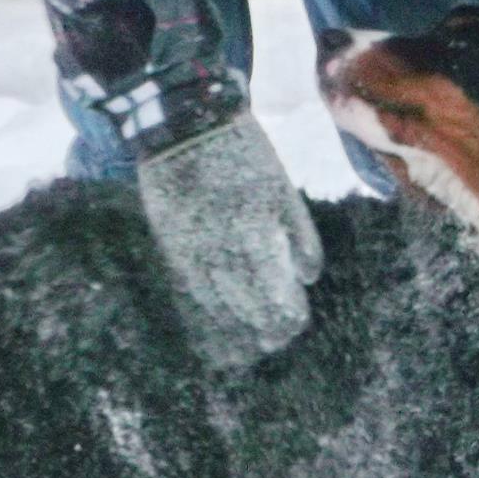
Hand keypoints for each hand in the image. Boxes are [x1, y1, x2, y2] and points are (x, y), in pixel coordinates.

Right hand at [136, 113, 322, 369]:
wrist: (184, 127)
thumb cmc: (243, 155)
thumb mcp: (282, 190)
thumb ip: (299, 236)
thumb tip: (308, 278)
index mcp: (258, 240)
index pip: (278, 301)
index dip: (289, 319)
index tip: (294, 324)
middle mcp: (224, 256)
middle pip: (248, 313)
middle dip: (264, 331)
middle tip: (273, 342)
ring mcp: (193, 256)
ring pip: (216, 310)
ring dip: (233, 331)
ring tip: (244, 350)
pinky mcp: (171, 249)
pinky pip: (188, 295)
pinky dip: (202, 314)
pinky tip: (210, 326)